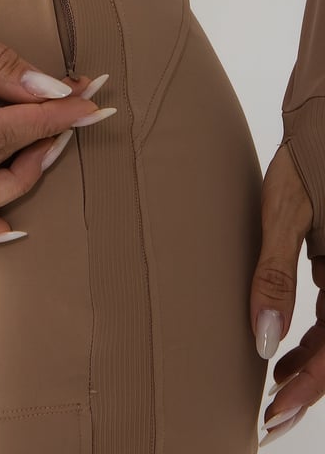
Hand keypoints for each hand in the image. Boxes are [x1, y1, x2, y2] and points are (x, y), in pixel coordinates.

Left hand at [250, 142, 323, 445]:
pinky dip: (316, 333)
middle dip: (306, 384)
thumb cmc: (306, 160)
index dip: (305, 391)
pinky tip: (286, 339)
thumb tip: (262, 339)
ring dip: (311, 362)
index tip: (270, 418)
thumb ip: (275, 275)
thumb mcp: (284, 216)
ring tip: (271, 380)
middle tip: (266, 409)